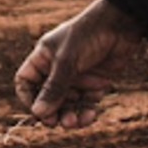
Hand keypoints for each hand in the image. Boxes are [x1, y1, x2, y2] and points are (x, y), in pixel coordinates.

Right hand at [14, 0, 143, 128]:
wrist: (121, 25)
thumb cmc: (88, 36)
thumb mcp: (67, 62)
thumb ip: (53, 89)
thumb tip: (38, 113)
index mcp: (43, 58)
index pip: (26, 82)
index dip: (28, 99)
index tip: (39, 113)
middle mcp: (57, 69)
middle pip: (48, 99)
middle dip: (56, 112)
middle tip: (64, 123)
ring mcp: (76, 76)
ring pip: (68, 104)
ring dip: (73, 114)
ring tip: (82, 120)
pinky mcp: (94, 82)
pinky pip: (86, 102)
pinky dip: (89, 107)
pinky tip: (95, 106)